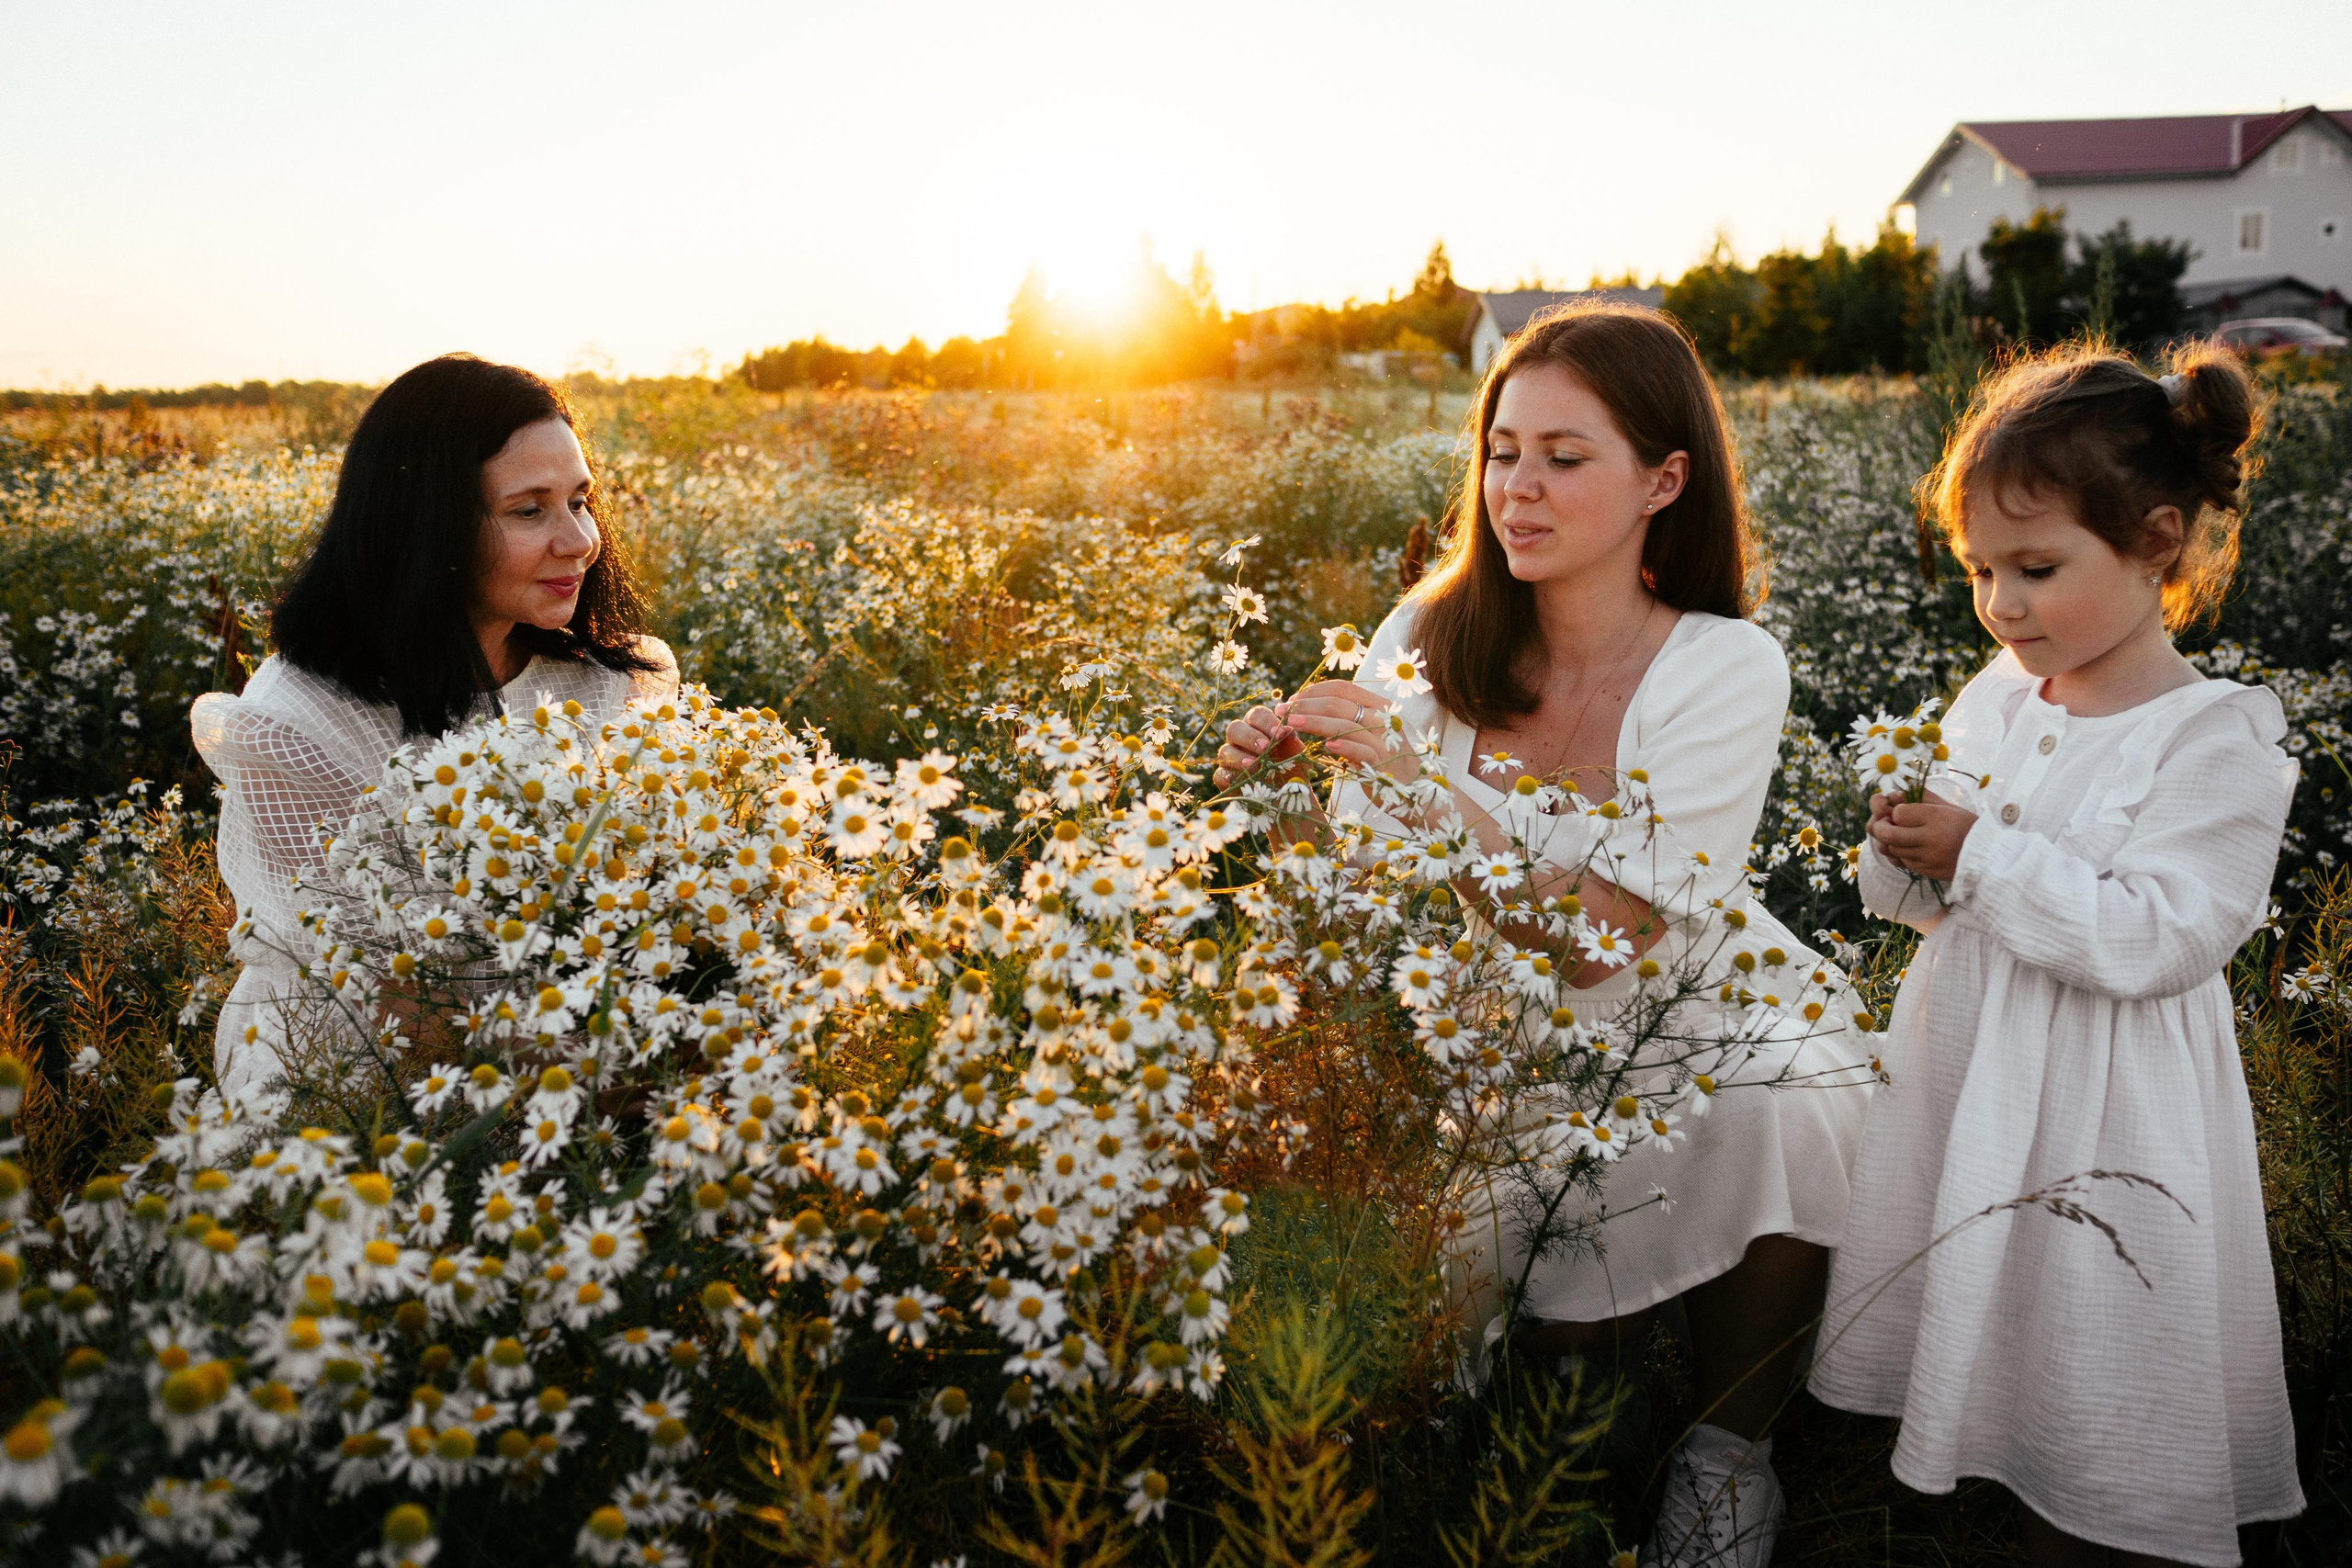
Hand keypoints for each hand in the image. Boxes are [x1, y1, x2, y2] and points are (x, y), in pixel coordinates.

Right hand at [1214, 705, 1302, 786]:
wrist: (1288, 798)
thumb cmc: (1292, 771)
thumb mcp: (1298, 758)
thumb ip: (1293, 744)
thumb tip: (1289, 730)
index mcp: (1259, 728)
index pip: (1256, 715)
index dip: (1266, 722)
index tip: (1280, 733)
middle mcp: (1241, 740)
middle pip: (1235, 728)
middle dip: (1250, 737)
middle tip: (1265, 748)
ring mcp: (1230, 760)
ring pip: (1224, 750)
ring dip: (1239, 757)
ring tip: (1255, 766)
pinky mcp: (1226, 780)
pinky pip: (1219, 775)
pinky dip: (1227, 777)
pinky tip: (1239, 781)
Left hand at [1268, 680, 1404, 773]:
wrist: (1414, 788)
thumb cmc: (1384, 758)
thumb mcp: (1367, 733)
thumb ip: (1346, 719)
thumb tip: (1311, 707)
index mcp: (1378, 705)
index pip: (1343, 688)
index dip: (1314, 691)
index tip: (1292, 699)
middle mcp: (1383, 718)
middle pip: (1339, 704)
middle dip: (1306, 705)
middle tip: (1282, 711)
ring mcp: (1384, 739)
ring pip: (1345, 724)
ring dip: (1315, 722)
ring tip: (1291, 723)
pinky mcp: (1382, 762)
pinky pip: (1360, 750)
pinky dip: (1343, 746)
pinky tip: (1325, 746)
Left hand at [1868, 794, 1975, 881]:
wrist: (1987, 856)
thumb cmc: (1967, 827)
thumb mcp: (1948, 806)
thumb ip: (1920, 798)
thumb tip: (1894, 796)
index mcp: (1937, 817)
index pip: (1899, 814)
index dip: (1894, 811)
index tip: (1900, 811)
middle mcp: (1930, 838)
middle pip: (1887, 834)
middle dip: (1879, 827)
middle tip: (1882, 823)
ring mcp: (1928, 857)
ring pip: (1892, 849)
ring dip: (1889, 841)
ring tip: (1898, 834)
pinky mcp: (1927, 871)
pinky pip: (1902, 862)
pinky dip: (1900, 854)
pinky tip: (1907, 847)